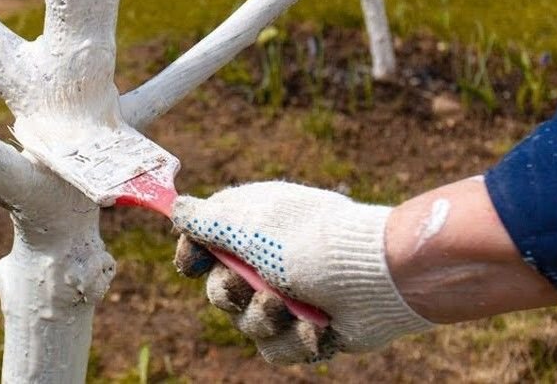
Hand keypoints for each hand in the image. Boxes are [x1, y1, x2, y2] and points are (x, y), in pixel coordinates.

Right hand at [171, 181, 431, 363]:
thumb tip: (176, 208)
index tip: (192, 262)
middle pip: (220, 290)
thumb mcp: (252, 225)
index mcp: (255, 226)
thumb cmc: (313, 241)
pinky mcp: (309, 328)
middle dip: (229, 294)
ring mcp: (291, 296)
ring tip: (289, 309)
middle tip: (247, 288)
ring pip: (247, 325)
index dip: (193, 254)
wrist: (380, 278)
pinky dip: (296, 340)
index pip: (206, 242)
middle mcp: (269, 260)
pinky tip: (318, 327)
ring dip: (264, 320)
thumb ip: (208, 219)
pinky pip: (279, 348)